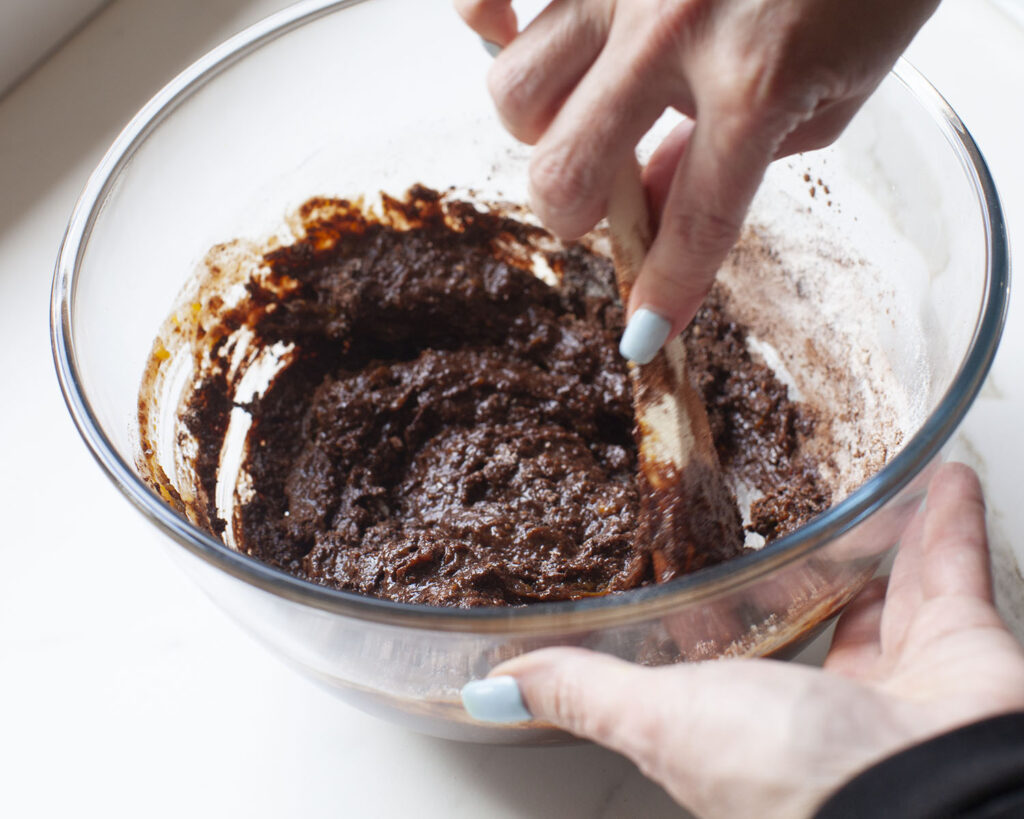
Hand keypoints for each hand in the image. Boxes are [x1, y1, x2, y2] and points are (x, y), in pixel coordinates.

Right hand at [454, 0, 940, 358]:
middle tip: (596, 200)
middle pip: (561, 171)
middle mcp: (671, 30)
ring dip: (542, 127)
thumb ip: (735, 160)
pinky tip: (509, 32)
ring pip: (515, 91)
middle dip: (572, 211)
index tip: (642, 333)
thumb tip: (650, 206)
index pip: (690, 226)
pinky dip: (485, 21)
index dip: (661, 292)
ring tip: (581, 108)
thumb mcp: (831, 93)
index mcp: (755, 84)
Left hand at [462, 463, 1023, 817]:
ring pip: (884, 588)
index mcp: (746, 718)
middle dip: (793, 570)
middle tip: (775, 514)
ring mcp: (898, 675)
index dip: (706, 619)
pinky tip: (936, 474)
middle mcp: (823, 703)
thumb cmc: (790, 777)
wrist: (929, 799)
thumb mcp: (659, 720)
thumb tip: (490, 690)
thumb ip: (582, 692)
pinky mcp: (963, 646)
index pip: (720, 658)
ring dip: (870, 534)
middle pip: (805, 618)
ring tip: (853, 481)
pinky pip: (954, 566)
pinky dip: (947, 517)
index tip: (691, 568)